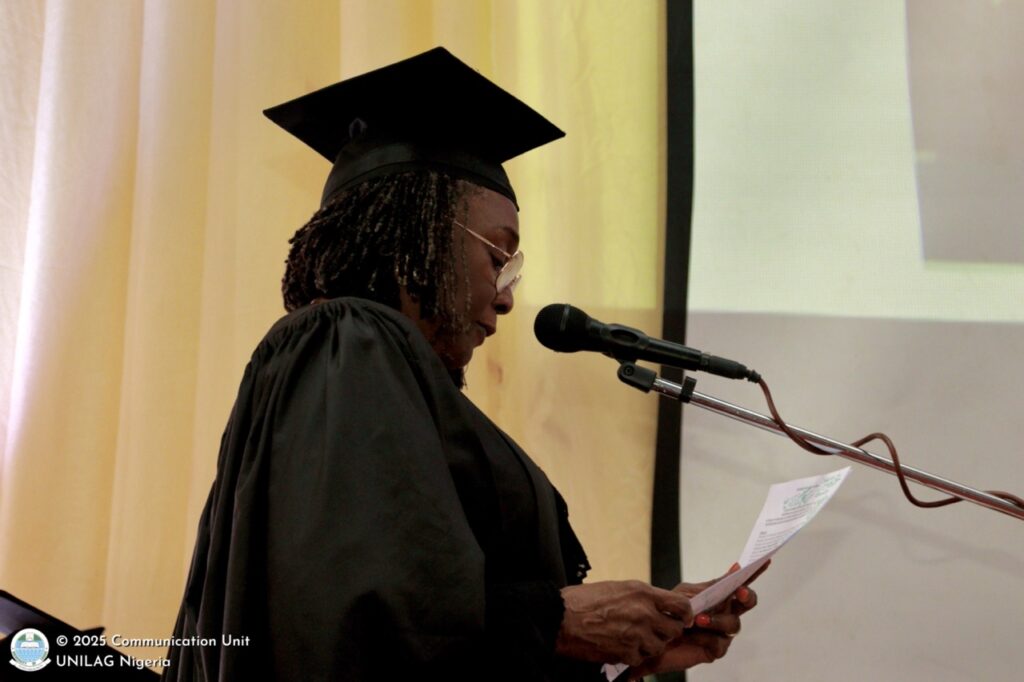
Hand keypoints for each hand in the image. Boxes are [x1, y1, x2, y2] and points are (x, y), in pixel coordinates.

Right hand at [555, 580, 693, 666]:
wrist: (561, 618)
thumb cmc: (583, 601)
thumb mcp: (617, 588)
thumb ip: (641, 597)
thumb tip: (658, 605)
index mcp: (642, 592)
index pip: (681, 605)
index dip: (685, 614)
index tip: (681, 618)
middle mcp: (644, 613)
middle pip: (675, 629)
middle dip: (667, 632)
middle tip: (655, 631)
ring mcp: (636, 634)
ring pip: (659, 646)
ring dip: (650, 645)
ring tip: (634, 639)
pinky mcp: (626, 653)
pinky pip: (641, 658)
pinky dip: (633, 655)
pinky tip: (621, 647)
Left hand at [630, 560, 767, 676]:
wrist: (652, 636)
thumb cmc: (670, 612)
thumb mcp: (684, 594)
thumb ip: (707, 586)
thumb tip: (735, 568)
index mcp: (719, 595)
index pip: (740, 581)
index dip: (754, 572)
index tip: (765, 560)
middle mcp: (725, 612)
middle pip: (747, 602)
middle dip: (748, 596)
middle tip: (740, 592)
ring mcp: (722, 631)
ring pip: (733, 624)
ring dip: (717, 620)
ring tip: (698, 619)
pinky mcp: (715, 649)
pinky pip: (719, 643)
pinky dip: (705, 637)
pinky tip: (692, 634)